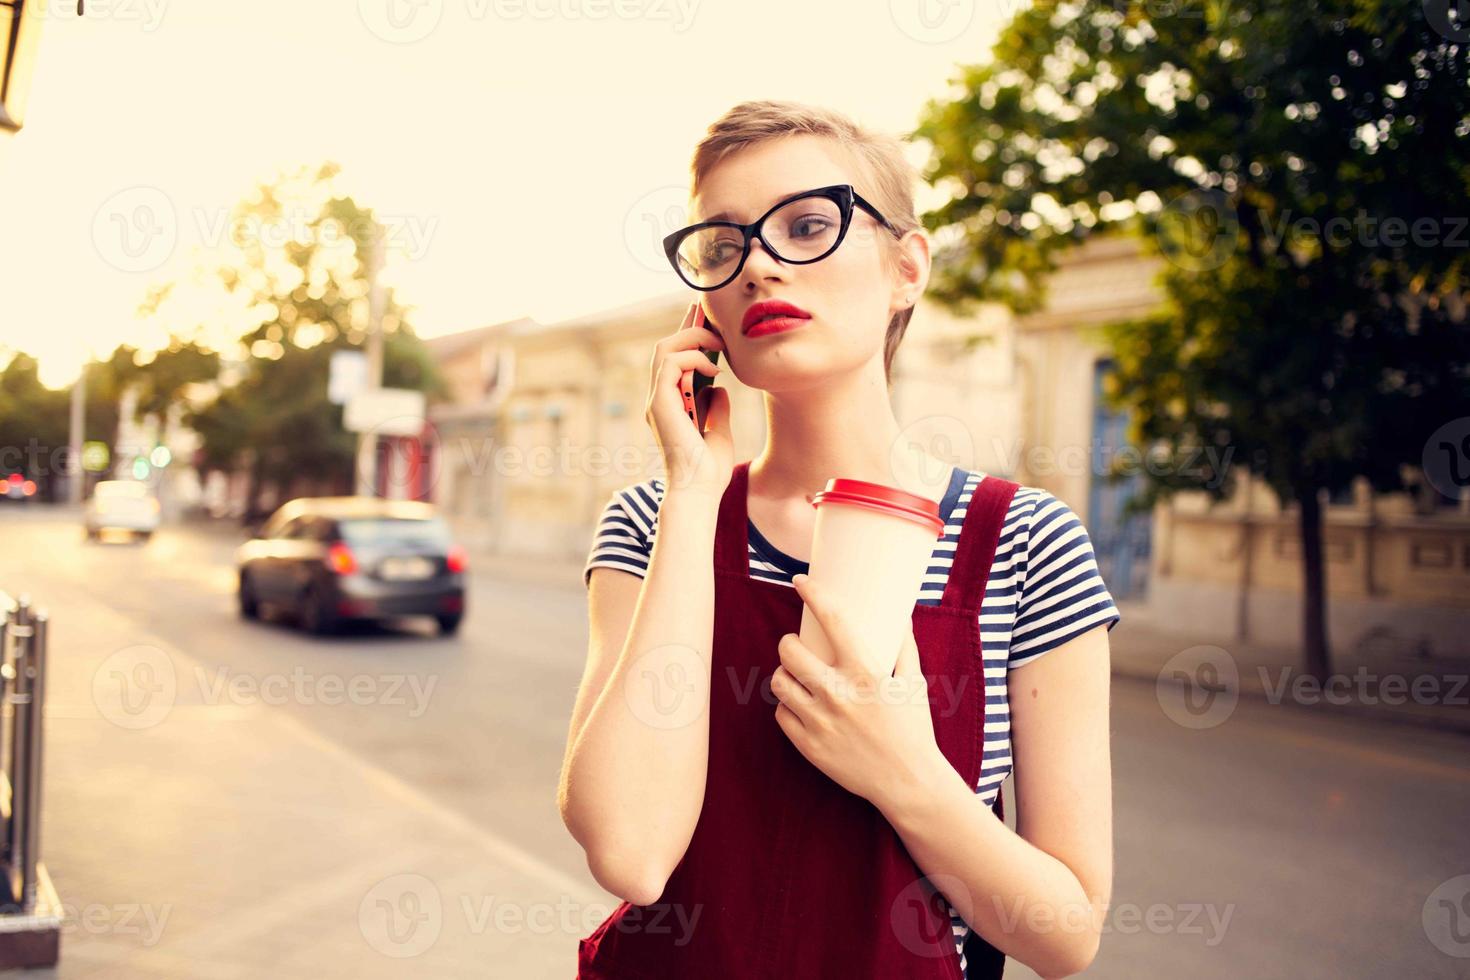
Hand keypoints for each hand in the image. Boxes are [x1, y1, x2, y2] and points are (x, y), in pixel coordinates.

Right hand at [645, 302, 732, 495]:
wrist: (698, 491)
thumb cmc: (708, 471)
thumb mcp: (719, 431)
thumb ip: (716, 408)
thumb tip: (718, 388)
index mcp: (670, 405)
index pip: (676, 362)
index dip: (689, 337)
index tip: (706, 320)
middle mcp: (659, 400)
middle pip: (667, 349)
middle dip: (689, 326)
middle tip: (710, 314)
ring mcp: (657, 401)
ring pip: (665, 350)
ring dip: (692, 339)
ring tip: (717, 343)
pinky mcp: (660, 403)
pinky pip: (670, 364)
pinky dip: (692, 359)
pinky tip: (713, 368)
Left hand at [770, 573, 949, 811]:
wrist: (908, 782)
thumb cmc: (913, 730)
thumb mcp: (913, 684)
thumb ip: (904, 649)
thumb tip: (901, 617)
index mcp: (865, 673)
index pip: (833, 620)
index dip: (813, 594)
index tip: (800, 581)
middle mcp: (838, 694)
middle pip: (789, 651)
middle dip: (788, 643)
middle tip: (796, 645)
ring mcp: (820, 721)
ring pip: (780, 682)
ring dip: (785, 674)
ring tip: (796, 676)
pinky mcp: (808, 746)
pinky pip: (781, 714)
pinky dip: (788, 706)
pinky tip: (799, 705)